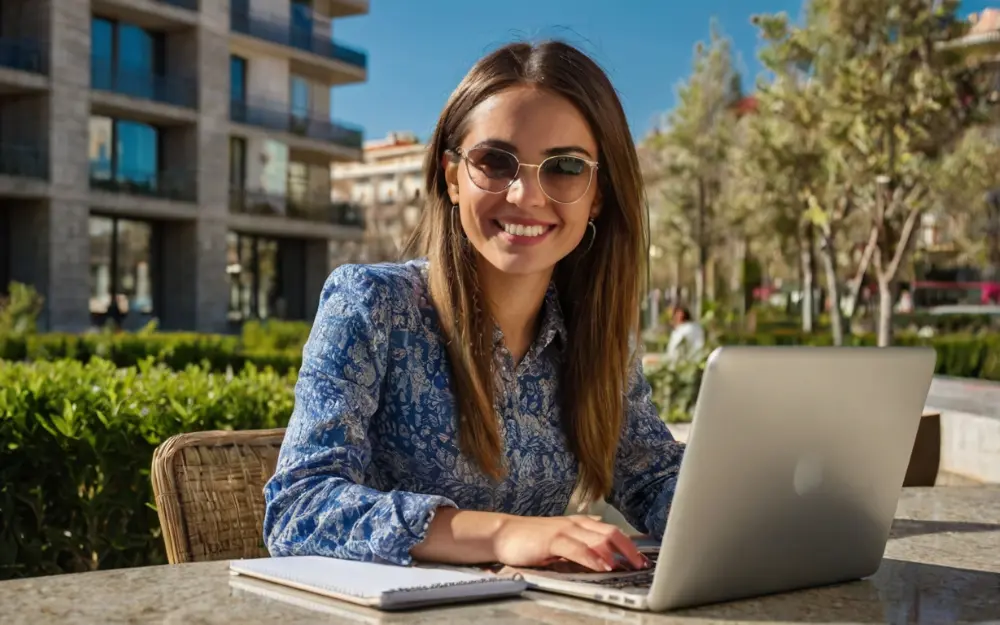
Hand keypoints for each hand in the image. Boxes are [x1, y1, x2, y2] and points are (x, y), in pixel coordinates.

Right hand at [492, 515, 649, 571]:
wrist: (503, 533)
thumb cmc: (531, 538)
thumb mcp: (560, 537)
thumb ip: (580, 537)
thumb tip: (602, 536)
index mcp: (579, 524)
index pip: (612, 531)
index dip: (630, 545)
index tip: (642, 559)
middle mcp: (576, 524)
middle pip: (612, 533)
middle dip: (630, 550)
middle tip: (642, 566)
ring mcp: (565, 530)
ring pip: (599, 538)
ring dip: (616, 554)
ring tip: (629, 567)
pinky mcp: (553, 540)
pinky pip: (579, 549)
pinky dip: (594, 558)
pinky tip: (604, 567)